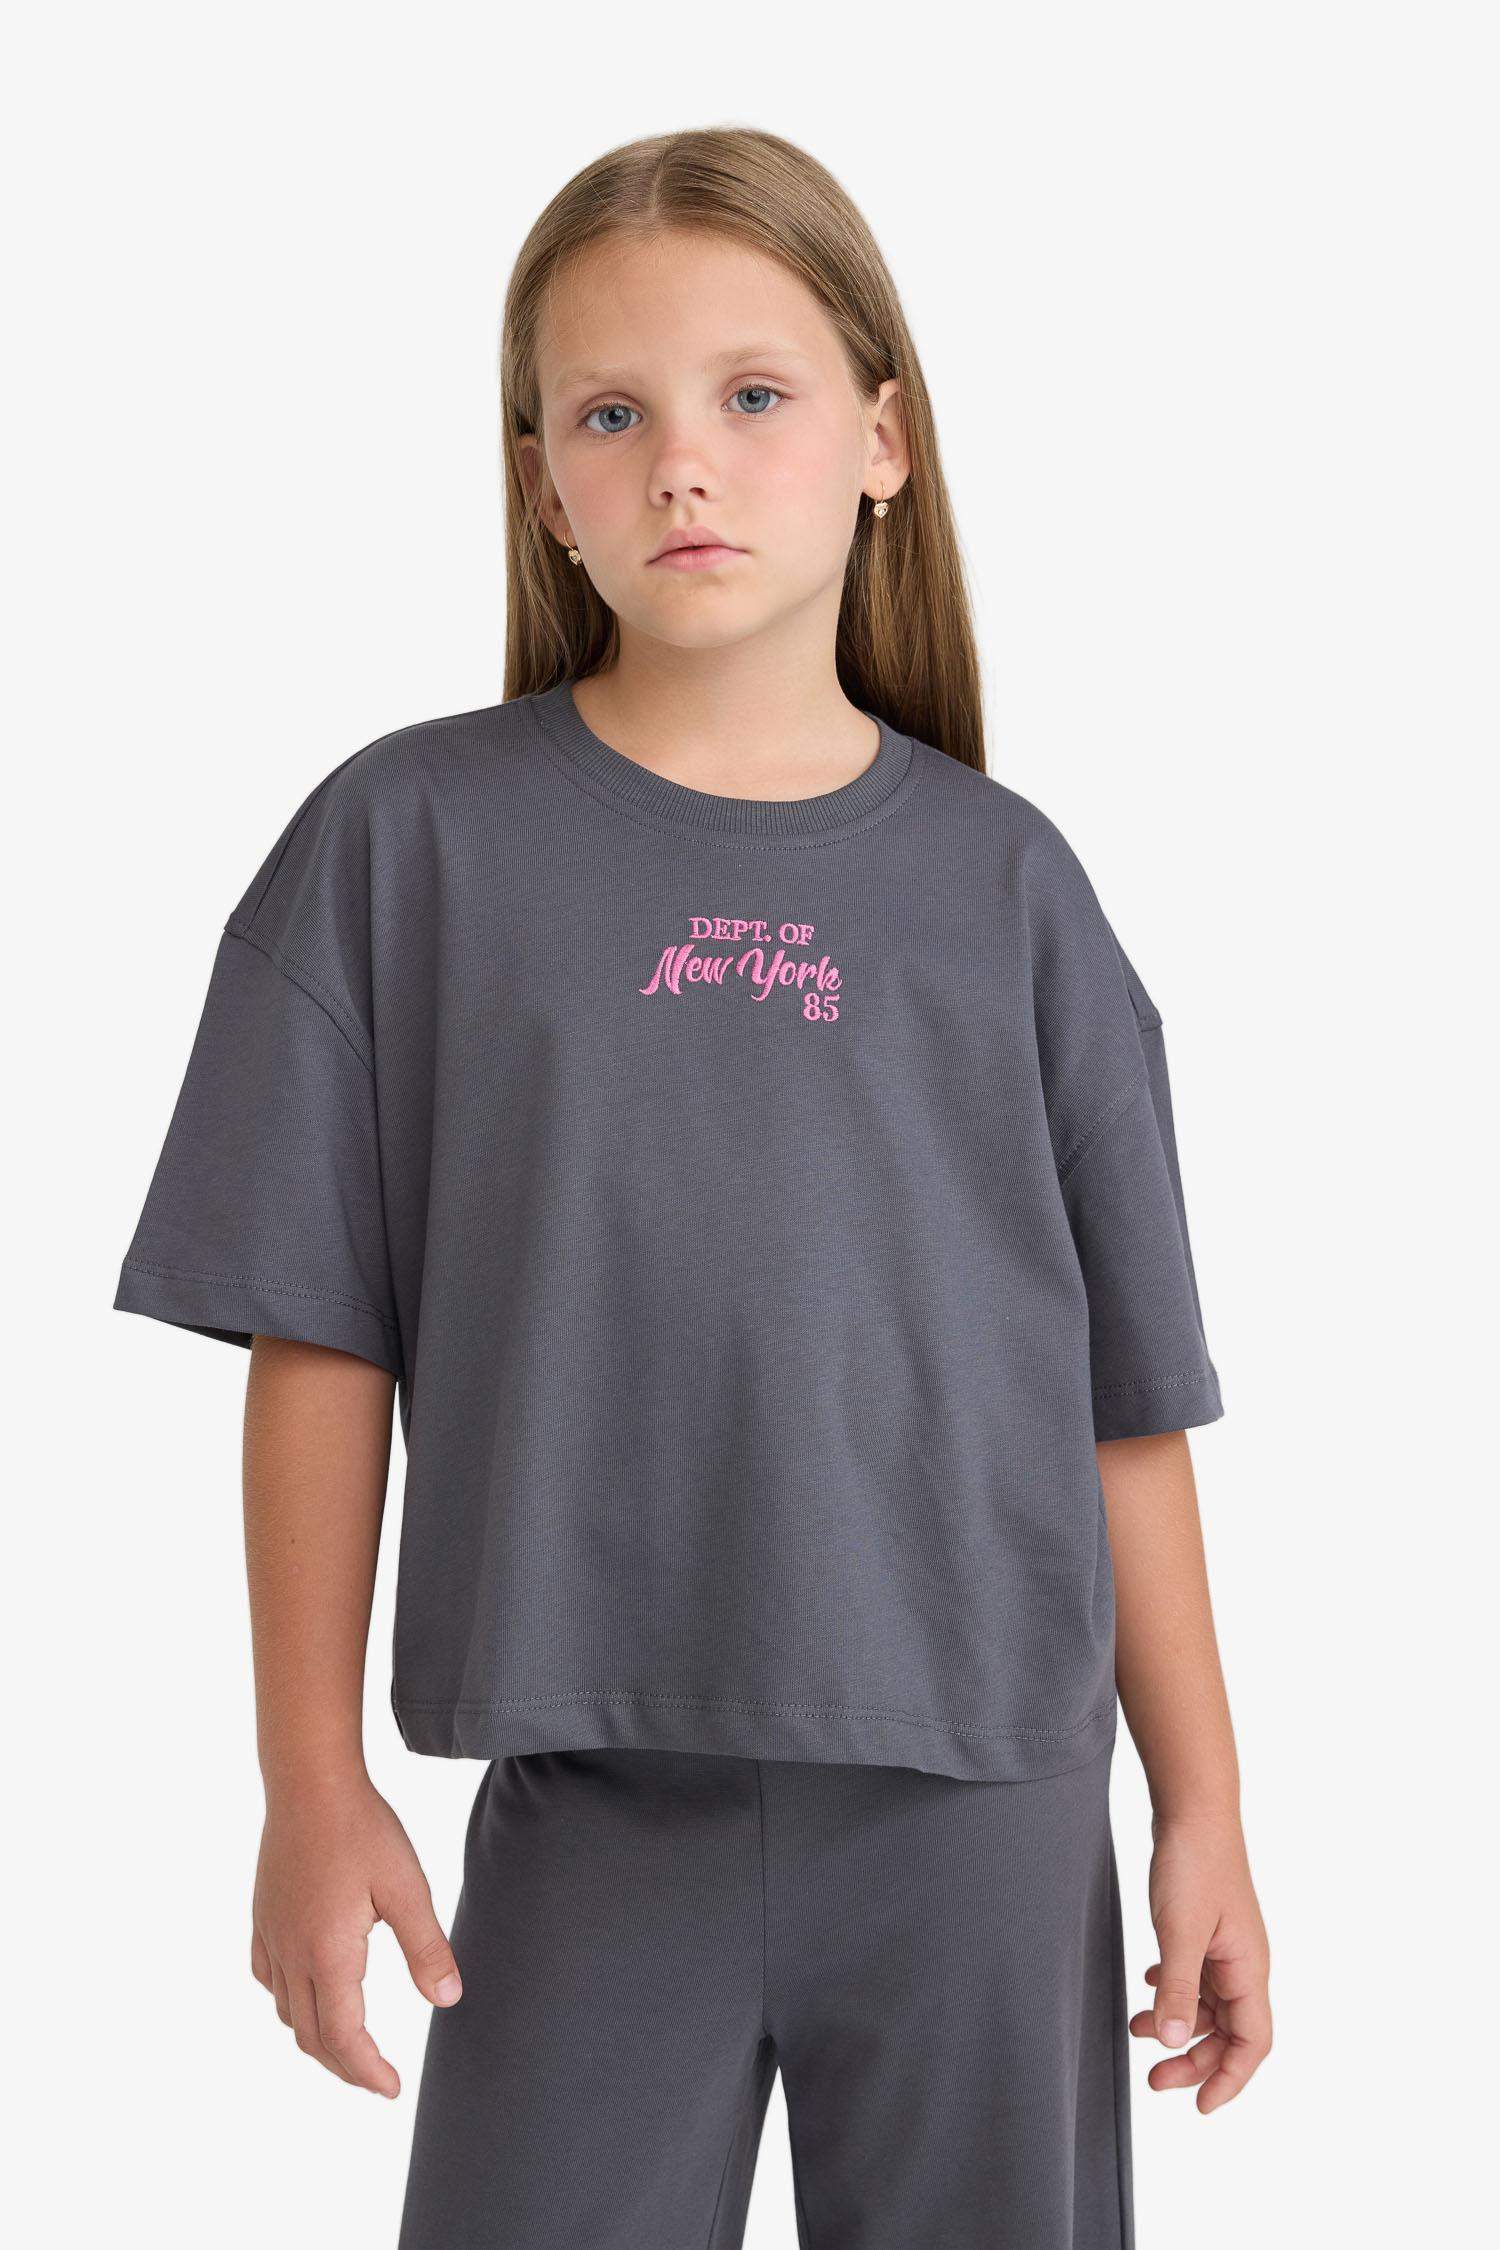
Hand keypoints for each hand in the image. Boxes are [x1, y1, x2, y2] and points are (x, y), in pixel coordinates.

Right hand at [250, 1771, 461, 2096]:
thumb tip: (447, 2000)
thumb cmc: (362, 1829)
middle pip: (311, 2037)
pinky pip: (269, 1977)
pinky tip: (310, 1989)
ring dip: (317, 2037)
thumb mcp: (407, 1888)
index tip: (391, 2088)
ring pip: (286, 2011)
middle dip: (345, 2066)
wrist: (309, 1782)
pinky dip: (290, 2000)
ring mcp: (272, 1935)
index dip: (367, 2071)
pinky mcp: (263, 1916)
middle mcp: (293, 1954)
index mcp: (330, 1955)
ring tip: (349, 2042)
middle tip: (377, 2077)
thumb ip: (426, 1948)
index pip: (344, 2039)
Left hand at [1131, 1809, 1271, 2111]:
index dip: (1230, 2079)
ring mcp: (1225, 1944)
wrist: (1193, 1808)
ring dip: (1179, 2024)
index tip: (1199, 2105)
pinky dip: (1175, 1990)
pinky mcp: (1206, 1927)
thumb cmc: (1193, 1864)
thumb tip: (1176, 2043)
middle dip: (1195, 2059)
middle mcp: (1243, 1962)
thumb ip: (1179, 1989)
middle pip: (1229, 2031)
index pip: (1254, 2043)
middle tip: (1154, 2078)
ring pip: (1210, 2004)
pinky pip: (1197, 1975)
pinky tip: (1149, 1985)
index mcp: (1248, 1968)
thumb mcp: (1179, 1931)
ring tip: (1137, 2029)